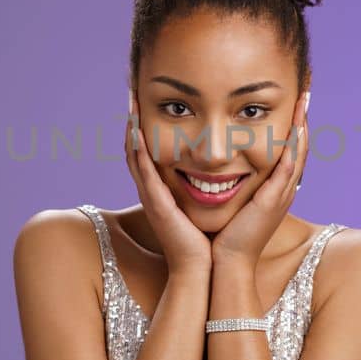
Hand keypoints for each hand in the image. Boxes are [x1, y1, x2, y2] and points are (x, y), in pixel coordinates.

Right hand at [124, 91, 211, 271]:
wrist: (208, 270)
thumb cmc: (213, 239)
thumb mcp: (213, 203)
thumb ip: (214, 183)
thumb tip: (229, 164)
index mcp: (166, 188)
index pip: (152, 149)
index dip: (146, 124)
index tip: (147, 97)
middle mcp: (155, 189)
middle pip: (137, 147)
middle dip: (133, 118)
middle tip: (131, 90)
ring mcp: (153, 197)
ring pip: (135, 155)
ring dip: (131, 127)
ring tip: (130, 101)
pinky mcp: (157, 205)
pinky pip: (144, 173)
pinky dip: (138, 151)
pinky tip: (137, 130)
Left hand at [210, 91, 310, 269]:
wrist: (225, 264)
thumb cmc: (223, 237)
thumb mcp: (230, 203)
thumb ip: (229, 184)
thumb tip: (215, 167)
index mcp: (273, 189)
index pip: (287, 150)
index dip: (293, 125)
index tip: (292, 100)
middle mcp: (282, 190)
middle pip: (299, 146)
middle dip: (303, 117)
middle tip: (306, 90)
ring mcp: (282, 195)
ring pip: (298, 152)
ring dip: (303, 123)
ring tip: (305, 97)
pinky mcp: (274, 200)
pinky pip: (289, 166)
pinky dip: (294, 144)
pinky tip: (296, 125)